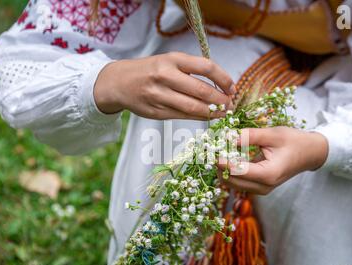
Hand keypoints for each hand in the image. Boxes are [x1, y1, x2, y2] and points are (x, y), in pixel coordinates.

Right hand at [94, 52, 235, 119]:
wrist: (119, 83)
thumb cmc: (151, 70)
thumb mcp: (170, 61)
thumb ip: (192, 70)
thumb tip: (222, 86)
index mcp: (172, 59)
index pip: (206, 67)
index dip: (224, 79)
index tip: (232, 88)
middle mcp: (165, 76)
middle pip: (201, 91)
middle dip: (221, 100)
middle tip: (230, 104)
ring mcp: (159, 96)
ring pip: (193, 108)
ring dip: (212, 112)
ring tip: (223, 113)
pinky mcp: (156, 112)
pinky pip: (183, 116)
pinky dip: (198, 117)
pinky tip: (207, 116)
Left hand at [218, 127, 327, 194]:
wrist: (310, 153)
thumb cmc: (293, 141)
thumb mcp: (272, 134)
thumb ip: (249, 136)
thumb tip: (227, 137)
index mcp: (268, 174)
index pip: (237, 170)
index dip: (220, 161)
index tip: (210, 150)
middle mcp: (263, 186)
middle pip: (230, 180)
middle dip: (218, 165)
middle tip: (211, 147)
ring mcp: (260, 189)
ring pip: (231, 183)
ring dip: (222, 168)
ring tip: (219, 150)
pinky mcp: (258, 187)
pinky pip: (238, 181)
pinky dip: (230, 170)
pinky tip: (228, 155)